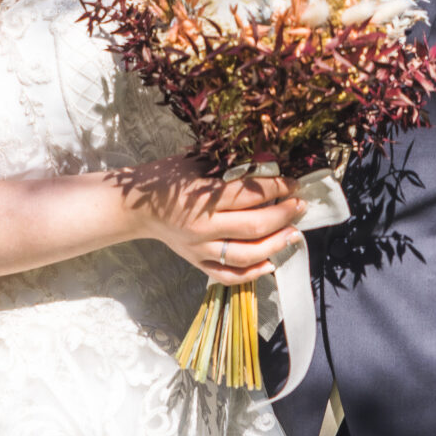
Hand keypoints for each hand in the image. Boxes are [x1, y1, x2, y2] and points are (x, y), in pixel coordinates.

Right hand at [125, 156, 304, 284]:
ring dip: (276, 244)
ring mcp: (200, 250)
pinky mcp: (197, 263)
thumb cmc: (166, 180)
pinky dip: (253, 273)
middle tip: (300, 205)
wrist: (135, 207)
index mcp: (201, 198)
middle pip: (254, 225)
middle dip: (284, 214)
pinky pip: (229, 275)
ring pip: (246, 255)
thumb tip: (267, 160)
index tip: (293, 183)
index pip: (249, 194)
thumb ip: (227, 163)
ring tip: (294, 233)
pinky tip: (271, 262)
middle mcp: (202, 228)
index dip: (277, 187)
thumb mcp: (194, 161)